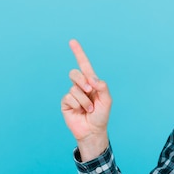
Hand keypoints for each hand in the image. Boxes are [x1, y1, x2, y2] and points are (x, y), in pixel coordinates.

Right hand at [61, 39, 111, 160]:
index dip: (78, 53)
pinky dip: (77, 105)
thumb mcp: (107, 100)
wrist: (93, 131)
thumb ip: (102, 87)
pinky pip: (69, 97)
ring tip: (89, 109)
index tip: (72, 41)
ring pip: (74, 88)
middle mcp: (80, 86)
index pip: (84, 65)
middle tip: (90, 91)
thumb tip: (92, 79)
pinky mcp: (65, 103)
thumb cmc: (101, 115)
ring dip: (84, 100)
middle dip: (83, 81)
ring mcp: (72, 94)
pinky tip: (80, 111)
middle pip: (75, 73)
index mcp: (91, 83)